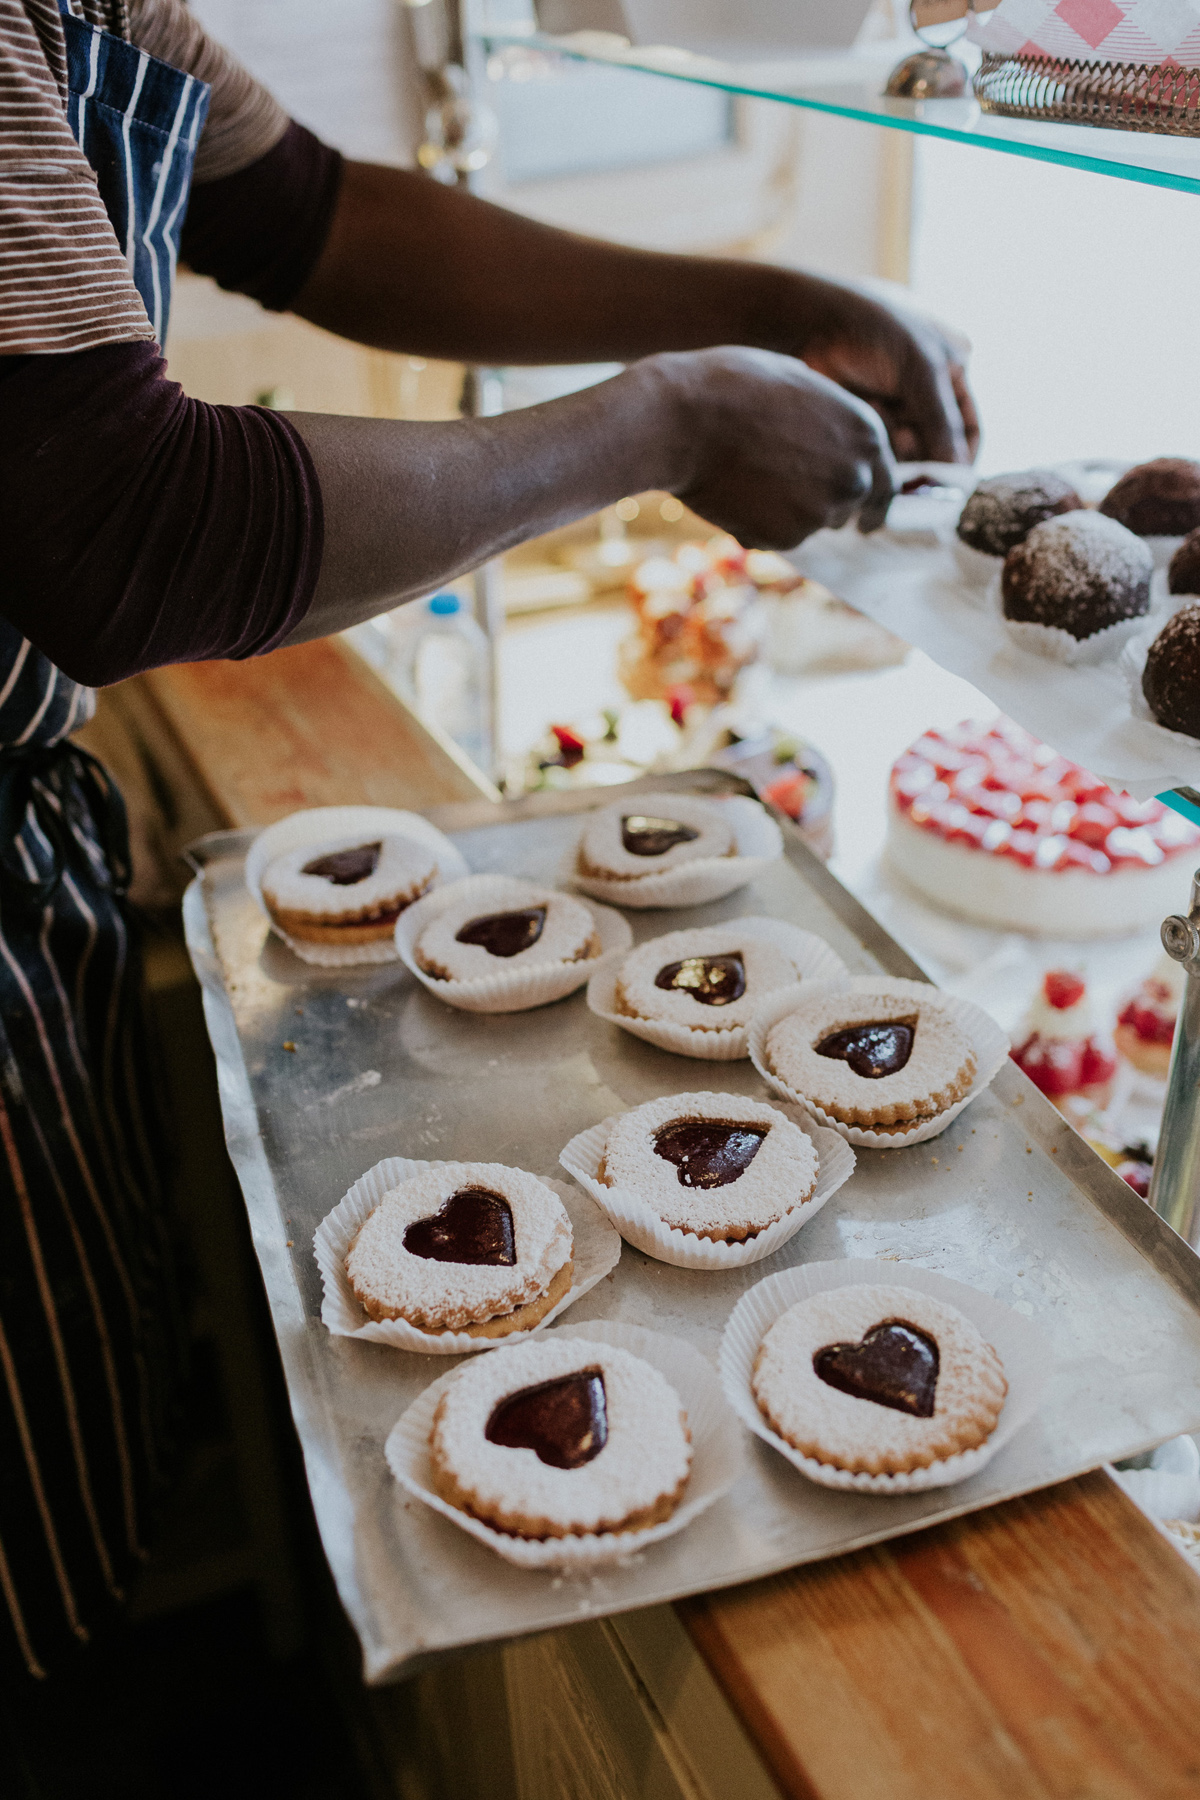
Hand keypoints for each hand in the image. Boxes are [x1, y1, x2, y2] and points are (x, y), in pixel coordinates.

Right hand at [652, 345, 895, 549]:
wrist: (683, 420)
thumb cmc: (732, 388)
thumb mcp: (797, 385)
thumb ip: (829, 421)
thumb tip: (834, 444)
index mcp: (866, 433)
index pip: (885, 480)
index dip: (873, 498)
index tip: (866, 516)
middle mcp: (855, 477)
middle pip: (850, 506)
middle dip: (825, 503)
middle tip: (785, 490)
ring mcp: (822, 512)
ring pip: (811, 523)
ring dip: (788, 511)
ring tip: (746, 475)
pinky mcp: (787, 538)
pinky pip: (778, 538)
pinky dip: (759, 526)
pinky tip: (731, 494)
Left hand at [774, 275, 978, 466]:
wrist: (816, 322)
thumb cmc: (876, 331)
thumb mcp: (922, 370)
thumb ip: (942, 422)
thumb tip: (958, 472)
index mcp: (952, 369)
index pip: (969, 428)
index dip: (963, 458)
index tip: (952, 488)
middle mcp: (926, 391)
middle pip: (935, 446)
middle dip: (923, 456)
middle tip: (909, 464)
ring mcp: (894, 406)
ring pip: (905, 452)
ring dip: (896, 447)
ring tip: (881, 417)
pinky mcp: (866, 418)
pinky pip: (879, 448)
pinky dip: (876, 442)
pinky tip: (865, 417)